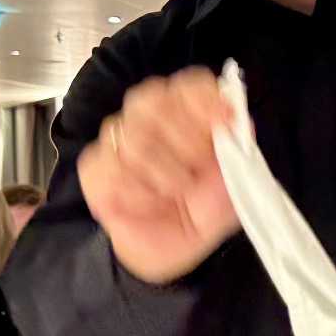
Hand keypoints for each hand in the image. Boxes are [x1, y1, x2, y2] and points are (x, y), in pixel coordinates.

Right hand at [77, 69, 240, 283]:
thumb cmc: (199, 211)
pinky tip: (147, 203)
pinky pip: (111, 169)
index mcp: (186, 112)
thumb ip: (236, 152)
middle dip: (184, 141)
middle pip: (153, 101)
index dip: (205, 99)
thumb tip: (241, 121)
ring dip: (163, 176)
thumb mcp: (231, 186)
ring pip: (134, 140)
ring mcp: (117, 139)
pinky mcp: (94, 167)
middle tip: (196, 172)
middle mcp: (149, 116)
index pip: (188, 85)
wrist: (170, 251)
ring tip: (173, 193)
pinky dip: (137, 193)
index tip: (223, 120)